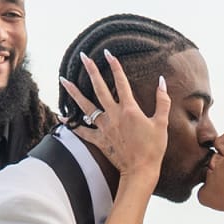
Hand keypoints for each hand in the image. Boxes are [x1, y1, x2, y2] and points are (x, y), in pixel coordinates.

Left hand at [60, 51, 169, 179]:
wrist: (141, 171)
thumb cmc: (153, 148)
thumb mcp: (161, 123)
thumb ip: (162, 101)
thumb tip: (162, 81)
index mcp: (129, 109)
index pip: (121, 82)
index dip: (115, 66)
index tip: (108, 53)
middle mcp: (113, 115)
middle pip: (99, 89)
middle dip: (91, 71)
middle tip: (83, 57)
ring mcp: (104, 128)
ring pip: (86, 107)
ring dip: (74, 93)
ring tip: (63, 80)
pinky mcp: (99, 140)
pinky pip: (82, 131)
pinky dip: (71, 124)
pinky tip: (61, 116)